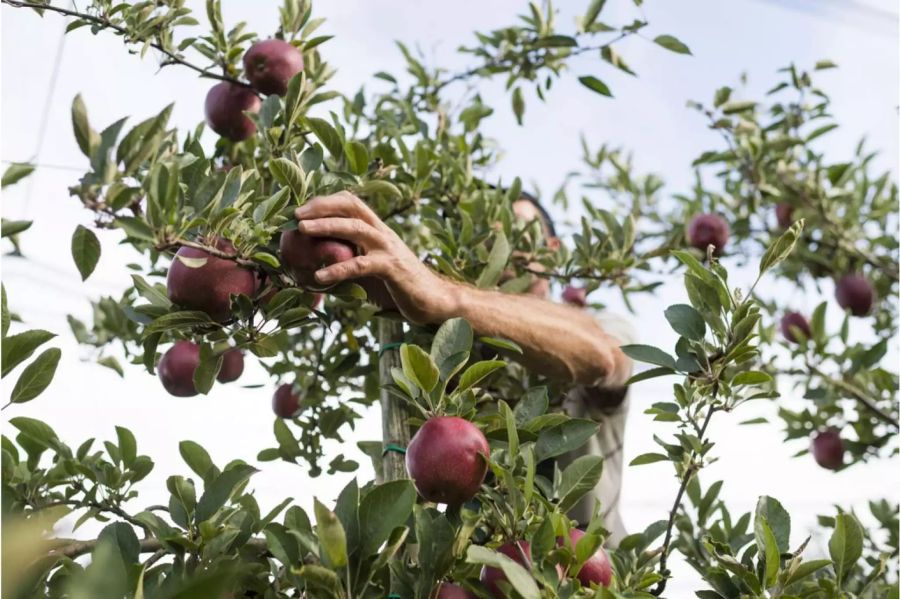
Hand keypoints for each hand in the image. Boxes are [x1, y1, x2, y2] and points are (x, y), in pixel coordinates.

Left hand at [294, 192, 457, 323]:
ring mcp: (388, 249)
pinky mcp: (392, 268)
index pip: (351, 202)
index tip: (302, 209)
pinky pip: (361, 265)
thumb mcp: (371, 269)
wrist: (435, 300)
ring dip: (326, 227)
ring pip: (355, 228)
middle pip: (351, 207)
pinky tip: (319, 276)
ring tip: (302, 231)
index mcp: (378, 229)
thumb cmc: (400, 286)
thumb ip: (349, 261)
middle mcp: (383, 233)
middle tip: (296, 214)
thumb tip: (313, 266)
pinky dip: (338, 269)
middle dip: (322, 207)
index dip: (326, 201)